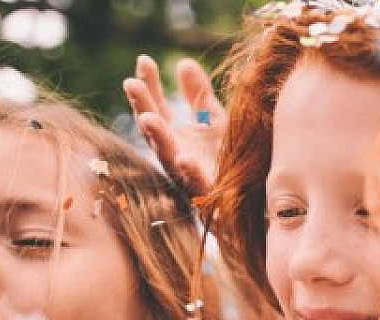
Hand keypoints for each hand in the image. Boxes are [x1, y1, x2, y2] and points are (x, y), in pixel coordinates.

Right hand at [123, 54, 225, 195]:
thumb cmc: (226, 157)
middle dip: (142, 107)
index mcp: (173, 136)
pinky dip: (189, 171)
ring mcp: (187, 176)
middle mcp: (174, 154)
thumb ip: (198, 95)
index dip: (149, 85)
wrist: (248, 198)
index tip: (144, 60)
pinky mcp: (206, 194)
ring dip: (157, 137)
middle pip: (153, 129)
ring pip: (168, 157)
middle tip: (131, 83)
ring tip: (149, 118)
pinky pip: (196, 184)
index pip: (155, 106)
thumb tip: (183, 63)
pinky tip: (185, 158)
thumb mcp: (213, 120)